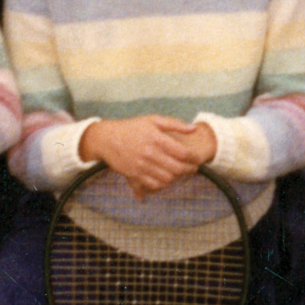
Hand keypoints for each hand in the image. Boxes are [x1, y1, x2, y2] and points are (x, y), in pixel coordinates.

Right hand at [80, 116, 211, 197]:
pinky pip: (154, 185)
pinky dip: (163, 183)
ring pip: (167, 178)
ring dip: (177, 177)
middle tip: (193, 168)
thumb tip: (194, 129)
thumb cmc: (132, 127)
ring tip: (180, 172)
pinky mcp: (135, 174)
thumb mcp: (153, 120)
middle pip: (177, 168)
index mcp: (156, 138)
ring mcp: (142, 165)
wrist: (107, 138)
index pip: (182, 153)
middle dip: (189, 170)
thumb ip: (175, 124)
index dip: (194, 158)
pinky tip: (166, 177)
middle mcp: (150, 153)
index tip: (197, 158)